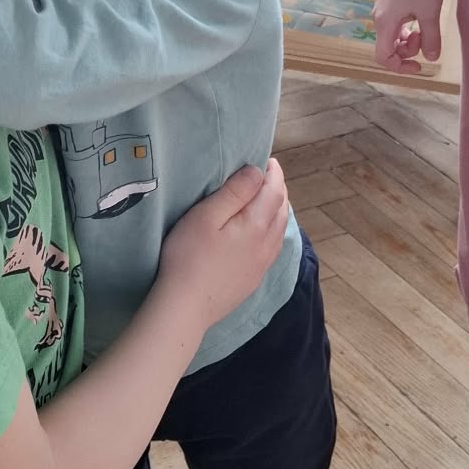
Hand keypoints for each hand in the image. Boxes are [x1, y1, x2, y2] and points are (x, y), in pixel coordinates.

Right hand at [160, 161, 289, 327]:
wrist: (186, 307)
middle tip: (266, 176)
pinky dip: (273, 230)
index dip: (273, 173)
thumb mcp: (206, 216)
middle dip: (278, 189)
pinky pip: (273, 247)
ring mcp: (262, 264)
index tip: (267, 160)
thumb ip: (234, 192)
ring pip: (280, 230)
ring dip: (278, 210)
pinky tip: (263, 232)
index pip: (274, 191)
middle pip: (281, 209)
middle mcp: (266, 244)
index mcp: (256, 225)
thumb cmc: (188, 257)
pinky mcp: (253, 279)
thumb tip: (257, 172)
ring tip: (267, 199)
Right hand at [373, 0, 444, 72]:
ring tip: (425, 27)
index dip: (400, 67)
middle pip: (389, 47)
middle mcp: (380, 18)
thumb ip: (431, 39)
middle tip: (426, 37)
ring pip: (393, 36)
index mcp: (386, 23)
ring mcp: (383, 10)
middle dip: (409, 50)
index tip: (419, 65)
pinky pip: (395, 25)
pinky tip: (420, 21)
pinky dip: (407, 30)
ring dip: (409, 40)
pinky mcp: (389, 3)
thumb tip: (432, 58)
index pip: (383, 57)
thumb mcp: (430, 14)